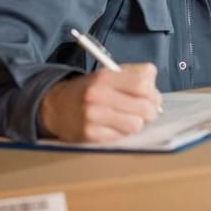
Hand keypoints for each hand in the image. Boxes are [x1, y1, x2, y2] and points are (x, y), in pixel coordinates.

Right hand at [38, 63, 162, 142]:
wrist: (55, 107)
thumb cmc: (88, 90)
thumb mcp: (107, 74)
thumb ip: (133, 74)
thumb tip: (154, 83)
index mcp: (104, 77)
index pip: (142, 83)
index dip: (153, 92)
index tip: (152, 97)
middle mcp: (97, 95)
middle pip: (143, 107)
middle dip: (150, 111)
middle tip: (146, 111)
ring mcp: (93, 117)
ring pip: (135, 125)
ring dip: (136, 123)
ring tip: (128, 118)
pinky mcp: (90, 135)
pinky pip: (121, 136)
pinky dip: (122, 132)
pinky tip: (114, 126)